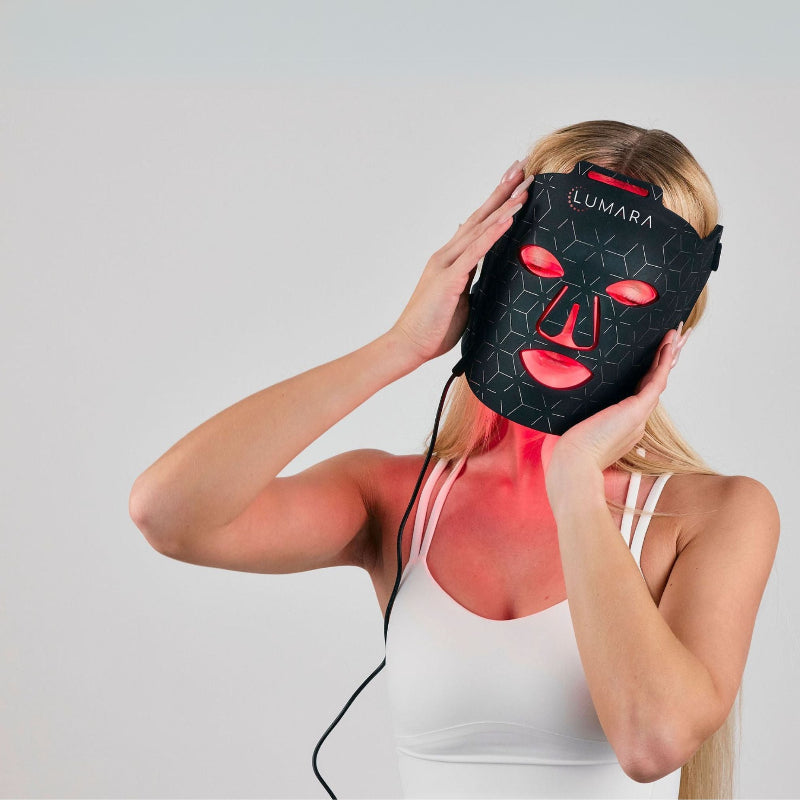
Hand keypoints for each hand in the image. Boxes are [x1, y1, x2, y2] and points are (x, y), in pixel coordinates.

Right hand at [388, 159, 533, 365]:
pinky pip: (476, 252)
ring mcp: (447, 265)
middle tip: (523, 166)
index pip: (477, 224)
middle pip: (479, 216)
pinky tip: (509, 217)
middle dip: (502, 191)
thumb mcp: (458, 296)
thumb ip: (468, 275)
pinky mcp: (450, 279)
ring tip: (525, 186)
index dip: (496, 202)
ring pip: (480, 228)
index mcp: (450, 260)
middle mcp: (447, 255)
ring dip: (504, 206)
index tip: (514, 181)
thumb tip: (478, 264)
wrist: (408, 344)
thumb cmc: (433, 327)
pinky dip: (494, 232)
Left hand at [547, 322, 693, 476]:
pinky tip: (668, 345)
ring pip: (660, 379)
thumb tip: (572, 399)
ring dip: (669, 356)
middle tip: (678, 339)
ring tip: (678, 334)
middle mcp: (636, 419)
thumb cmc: (572, 450)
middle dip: (667, 360)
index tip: (657, 356)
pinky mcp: (637, 410)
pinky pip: (656, 381)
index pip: (641, 392)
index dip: (650, 372)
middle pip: (655, 383)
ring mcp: (639, 415)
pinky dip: (663, 362)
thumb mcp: (581, 425)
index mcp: (625, 424)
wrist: (576, 464)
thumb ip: (586, 414)